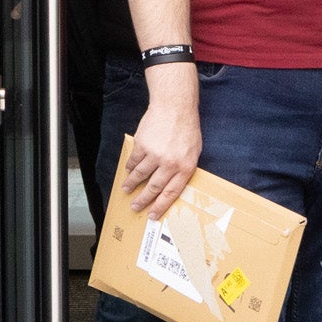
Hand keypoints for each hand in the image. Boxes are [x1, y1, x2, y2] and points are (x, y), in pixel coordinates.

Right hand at [121, 66, 202, 217]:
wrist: (175, 107)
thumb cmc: (187, 129)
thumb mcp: (194, 152)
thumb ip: (184, 169)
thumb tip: (173, 185)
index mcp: (185, 168)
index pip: (171, 193)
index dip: (160, 206)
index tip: (152, 215)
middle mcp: (169, 163)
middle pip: (153, 187)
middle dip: (143, 200)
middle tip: (135, 207)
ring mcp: (155, 154)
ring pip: (140, 175)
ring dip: (132, 184)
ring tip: (127, 190)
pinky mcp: (142, 145)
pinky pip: (134, 161)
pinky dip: (130, 167)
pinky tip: (128, 171)